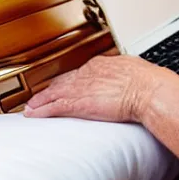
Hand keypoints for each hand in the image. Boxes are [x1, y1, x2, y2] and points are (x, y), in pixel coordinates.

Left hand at [23, 55, 178, 122]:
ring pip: (53, 93)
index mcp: (102, 64)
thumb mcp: (136, 71)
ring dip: (40, 100)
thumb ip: (127, 75)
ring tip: (30, 107)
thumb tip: (132, 78)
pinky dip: (41, 111)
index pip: (79, 73)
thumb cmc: (148, 82)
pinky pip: (54, 107)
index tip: (65, 86)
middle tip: (39, 96)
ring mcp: (81, 88)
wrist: (148, 90)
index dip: (69, 81)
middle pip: (62, 81)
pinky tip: (34, 115)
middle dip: (50, 89)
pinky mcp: (78, 103)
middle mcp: (88, 73)